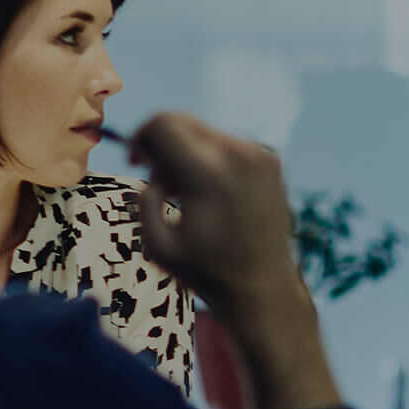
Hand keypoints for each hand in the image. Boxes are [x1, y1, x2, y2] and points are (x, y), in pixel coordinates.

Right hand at [123, 112, 308, 320]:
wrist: (264, 286)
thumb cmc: (205, 271)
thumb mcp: (156, 244)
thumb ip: (144, 199)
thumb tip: (151, 171)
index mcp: (207, 173)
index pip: (164, 123)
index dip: (141, 137)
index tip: (136, 161)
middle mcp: (238, 155)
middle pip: (184, 123)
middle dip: (162, 145)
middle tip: (159, 181)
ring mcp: (261, 156)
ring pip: (206, 133)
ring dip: (187, 154)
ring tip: (186, 195)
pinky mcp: (272, 162)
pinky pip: (229, 145)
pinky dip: (212, 159)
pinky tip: (210, 194)